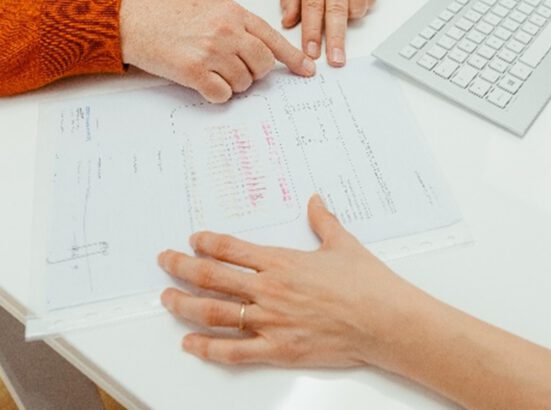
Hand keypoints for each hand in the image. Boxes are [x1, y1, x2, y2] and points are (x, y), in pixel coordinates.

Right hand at [120, 0, 314, 102]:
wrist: (130, 20)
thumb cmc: (165, 12)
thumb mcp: (208, 6)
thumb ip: (235, 23)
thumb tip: (256, 48)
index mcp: (233, 12)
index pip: (273, 39)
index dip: (293, 58)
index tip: (307, 71)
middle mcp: (227, 31)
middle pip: (262, 65)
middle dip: (254, 73)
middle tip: (236, 68)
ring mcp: (212, 52)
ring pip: (243, 82)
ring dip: (232, 83)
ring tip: (210, 70)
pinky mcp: (194, 72)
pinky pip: (222, 94)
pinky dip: (216, 94)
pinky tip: (202, 82)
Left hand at [158, 195, 419, 367]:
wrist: (385, 321)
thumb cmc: (368, 284)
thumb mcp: (343, 244)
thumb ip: (323, 221)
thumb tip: (315, 201)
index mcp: (281, 261)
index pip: (231, 248)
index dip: (206, 242)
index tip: (193, 240)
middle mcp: (269, 289)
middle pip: (211, 277)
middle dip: (181, 268)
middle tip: (165, 262)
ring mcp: (270, 321)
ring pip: (213, 312)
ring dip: (184, 305)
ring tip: (166, 299)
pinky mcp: (278, 349)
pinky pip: (234, 351)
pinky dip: (207, 348)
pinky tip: (190, 343)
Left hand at [280, 0, 379, 66]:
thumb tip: (288, 22)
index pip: (313, 6)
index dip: (312, 32)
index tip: (311, 52)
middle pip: (337, 11)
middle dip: (336, 39)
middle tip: (335, 60)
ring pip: (356, 8)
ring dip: (348, 20)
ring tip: (339, 12)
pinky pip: (369, 0)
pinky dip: (360, 7)